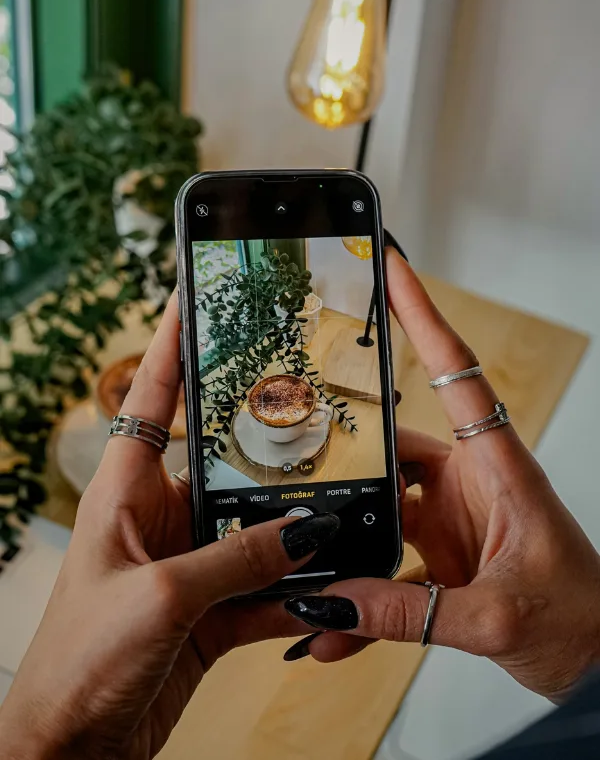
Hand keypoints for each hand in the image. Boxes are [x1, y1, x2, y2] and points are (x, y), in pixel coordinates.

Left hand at [0, 293, 331, 759]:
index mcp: (126, 490)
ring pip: (257, 531)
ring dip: (297, 534)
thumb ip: (240, 560)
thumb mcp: (163, 596)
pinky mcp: (211, 609)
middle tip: (320, 415)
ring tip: (347, 514)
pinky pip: (268, 588)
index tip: (196, 294)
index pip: (152, 396)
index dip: (174, 342)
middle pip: (226, 464)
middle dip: (272, 449)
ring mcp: (190, 563)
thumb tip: (310, 532)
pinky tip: (333, 590)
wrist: (73, 748)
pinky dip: (299, 592)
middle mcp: (160, 516)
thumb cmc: (79, 661)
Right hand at [284, 250, 599, 701]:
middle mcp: (469, 483)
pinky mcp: (436, 555)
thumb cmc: (582, 619)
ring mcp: (449, 519)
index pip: (455, 374)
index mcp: (499, 468)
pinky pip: (382, 567)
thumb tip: (332, 600)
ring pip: (379, 512)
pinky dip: (356, 595)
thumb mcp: (496, 619)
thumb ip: (410, 612)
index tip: (392, 268)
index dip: (422, 316)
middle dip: (346, 462)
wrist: (597, 665)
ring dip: (345, 545)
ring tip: (304, 569)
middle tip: (296, 464)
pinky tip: (332, 623)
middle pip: (392, 449)